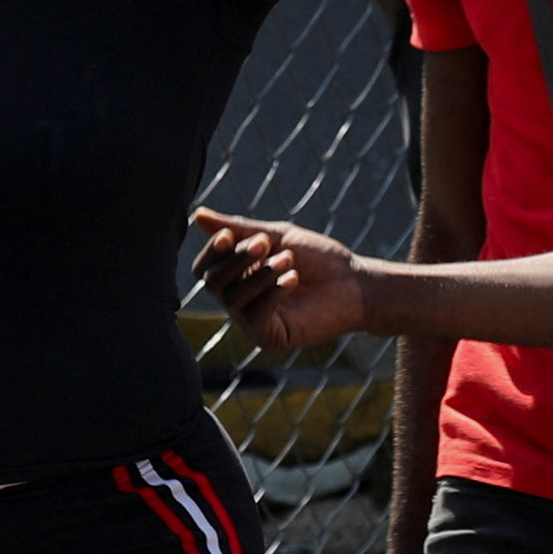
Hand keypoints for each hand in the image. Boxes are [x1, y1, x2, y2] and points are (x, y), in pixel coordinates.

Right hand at [190, 207, 368, 351]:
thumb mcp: (276, 236)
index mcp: (237, 277)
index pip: (205, 268)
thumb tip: (196, 215)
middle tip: (265, 243)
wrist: (356, 283)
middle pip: (213, 284)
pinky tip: (293, 279)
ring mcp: (253, 322)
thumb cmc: (319, 258)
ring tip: (288, 259)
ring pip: (233, 299)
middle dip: (236, 261)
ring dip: (259, 275)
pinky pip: (256, 315)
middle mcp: (239, 301)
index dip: (212, 252)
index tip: (228, 235)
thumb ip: (239, 229)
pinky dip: (272, 293)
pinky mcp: (270, 338)